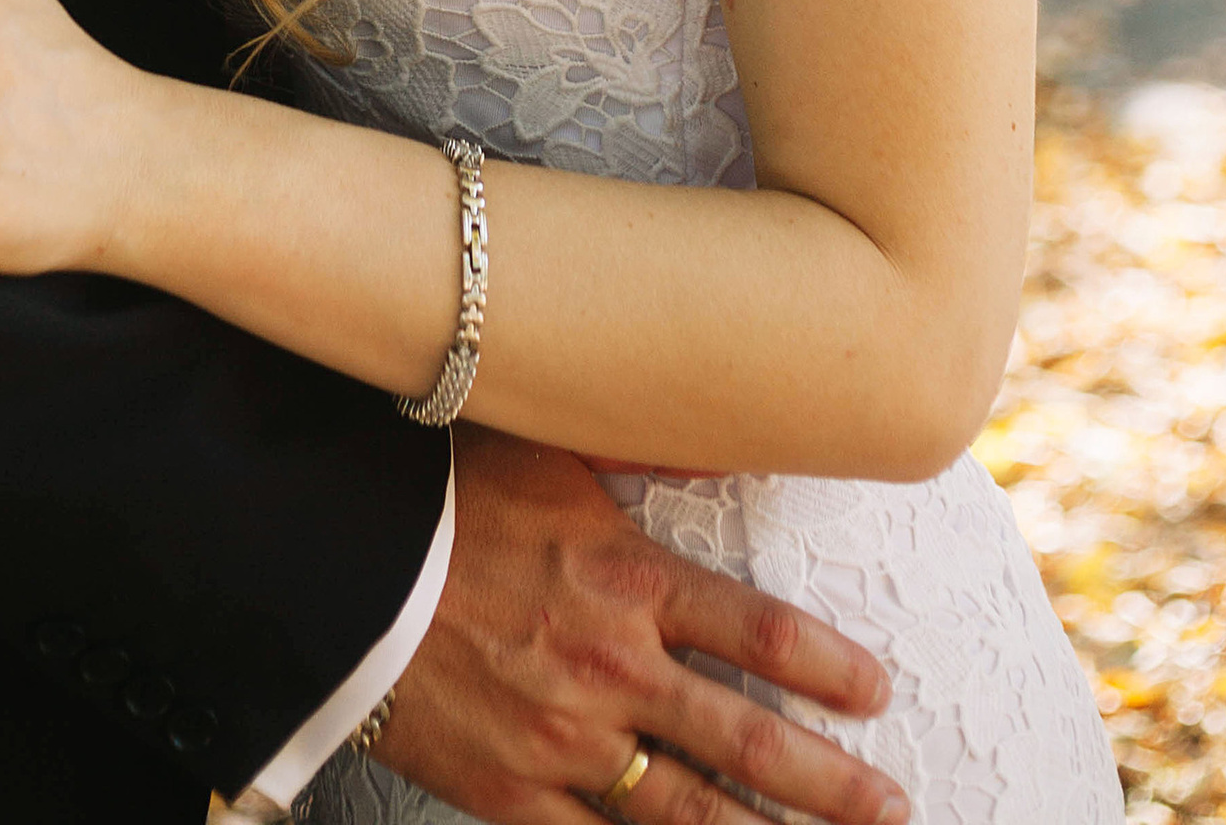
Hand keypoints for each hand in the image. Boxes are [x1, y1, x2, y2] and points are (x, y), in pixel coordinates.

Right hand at [378, 428, 904, 824]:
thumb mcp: (546, 448)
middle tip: (890, 806)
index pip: (758, 632)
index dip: (828, 668)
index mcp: (627, 578)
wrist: (336, 567)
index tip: (876, 692)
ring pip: (688, 814)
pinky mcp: (511, 795)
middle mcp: (610, 666)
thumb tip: (722, 438)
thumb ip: (640, 449)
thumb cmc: (441, 497)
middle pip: (746, 740)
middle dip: (829, 784)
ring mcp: (563, 741)